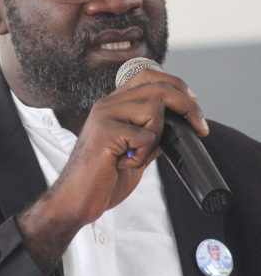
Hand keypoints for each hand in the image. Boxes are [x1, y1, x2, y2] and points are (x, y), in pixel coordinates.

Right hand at [52, 68, 207, 226]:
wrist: (75, 200)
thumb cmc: (103, 178)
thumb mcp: (134, 151)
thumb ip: (151, 134)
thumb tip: (181, 125)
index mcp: (113, 104)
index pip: (147, 76)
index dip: (175, 85)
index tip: (193, 104)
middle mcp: (108, 104)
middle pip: (158, 86)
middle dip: (187, 106)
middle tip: (200, 127)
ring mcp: (105, 115)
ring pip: (154, 109)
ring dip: (155, 138)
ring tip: (135, 157)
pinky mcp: (106, 132)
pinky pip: (144, 136)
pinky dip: (142, 156)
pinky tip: (123, 164)